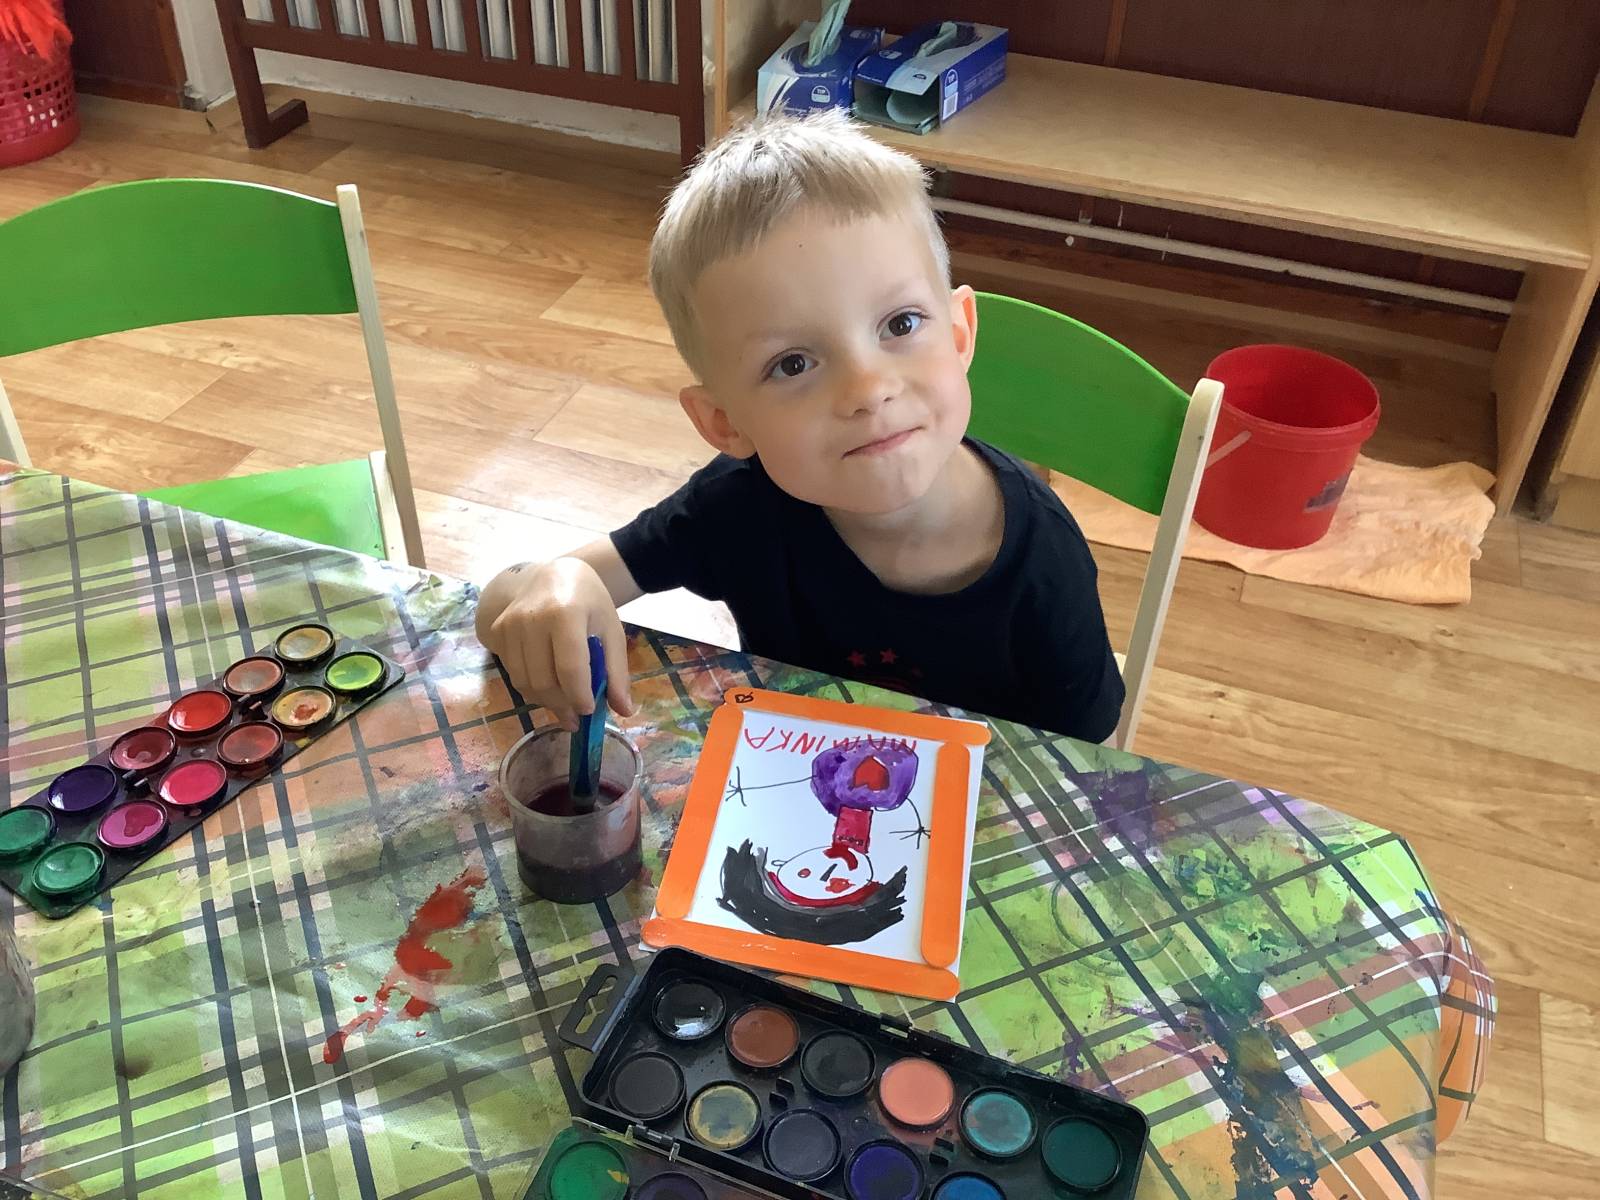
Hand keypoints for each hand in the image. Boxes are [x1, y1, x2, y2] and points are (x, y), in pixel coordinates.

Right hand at [480, 558, 635, 729]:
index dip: (579, 696)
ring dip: (544, 701)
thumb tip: (624, 711)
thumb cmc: (588, 603)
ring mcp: (509, 624)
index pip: (570, 668)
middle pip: (543, 681)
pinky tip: (547, 683)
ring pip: (524, 682)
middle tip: (575, 715)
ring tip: (563, 704)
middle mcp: (531, 618)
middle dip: (561, 705)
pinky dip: (530, 687)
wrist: (554, 575)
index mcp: (566, 613)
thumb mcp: (611, 631)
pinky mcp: (497, 631)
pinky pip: (513, 673)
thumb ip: (617, 672)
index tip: (588, 710)